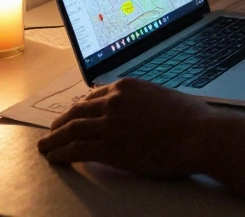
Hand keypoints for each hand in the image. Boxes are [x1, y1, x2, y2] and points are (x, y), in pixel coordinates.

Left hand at [37, 78, 214, 175]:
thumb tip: (139, 111)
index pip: (93, 96)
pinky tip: (55, 158)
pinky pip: (77, 149)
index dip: (79, 108)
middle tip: (52, 130)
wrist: (199, 134)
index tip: (72, 115)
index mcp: (126, 86)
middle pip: (77, 111)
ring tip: (45, 146)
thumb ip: (143, 101)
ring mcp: (110, 124)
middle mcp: (113, 101)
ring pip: (71, 129)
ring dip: (54, 138)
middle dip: (61, 122)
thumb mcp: (162, 96)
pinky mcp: (110, 147)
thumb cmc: (191, 118)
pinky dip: (61, 153)